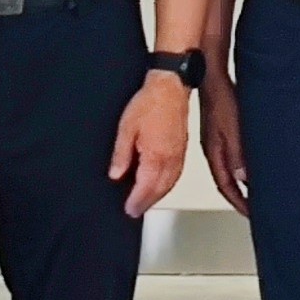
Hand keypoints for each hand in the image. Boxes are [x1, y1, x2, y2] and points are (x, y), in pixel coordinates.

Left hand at [110, 70, 190, 216]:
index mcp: (156, 156)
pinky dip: (168, 185)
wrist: (170, 88)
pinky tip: (161, 185)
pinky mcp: (183, 150)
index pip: (145, 188)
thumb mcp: (126, 128)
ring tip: (145, 202)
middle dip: (147, 203)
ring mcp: (179, 155)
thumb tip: (116, 175)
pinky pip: (176, 175)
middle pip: (159, 190)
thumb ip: (121, 155)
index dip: (136, 201)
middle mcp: (170, 159)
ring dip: (158, 196)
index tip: (128, 210)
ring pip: (170, 184)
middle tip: (134, 211)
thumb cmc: (150, 103)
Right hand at [201, 68, 249, 216]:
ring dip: (241, 182)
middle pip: (226, 181)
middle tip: (255, 207)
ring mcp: (215, 140)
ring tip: (255, 190)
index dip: (239, 202)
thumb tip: (243, 178)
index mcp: (213, 152)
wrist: (210, 76)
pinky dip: (241, 165)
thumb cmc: (220, 99)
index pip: (226, 186)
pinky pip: (230, 155)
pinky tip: (250, 162)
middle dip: (240, 196)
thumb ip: (237, 154)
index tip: (251, 213)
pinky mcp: (220, 131)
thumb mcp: (232, 129)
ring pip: (228, 168)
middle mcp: (213, 149)